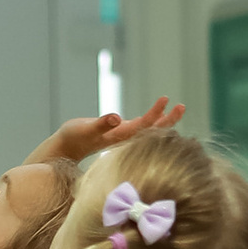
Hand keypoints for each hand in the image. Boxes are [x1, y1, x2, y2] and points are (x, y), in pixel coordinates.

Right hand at [37, 94, 185, 165]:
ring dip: (164, 120)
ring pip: (149, 129)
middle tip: (182, 106)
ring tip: (177, 108)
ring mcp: (124, 137)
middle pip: (153, 129)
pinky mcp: (120, 134)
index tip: (166, 100)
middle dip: (168, 119)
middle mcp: (126, 138)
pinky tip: (160, 116)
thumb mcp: (86, 128)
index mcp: (121, 136)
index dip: (156, 114)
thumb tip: (116, 117)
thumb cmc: (74, 138)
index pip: (144, 125)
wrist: (66, 149)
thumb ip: (101, 124)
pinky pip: (142, 129)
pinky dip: (153, 122)